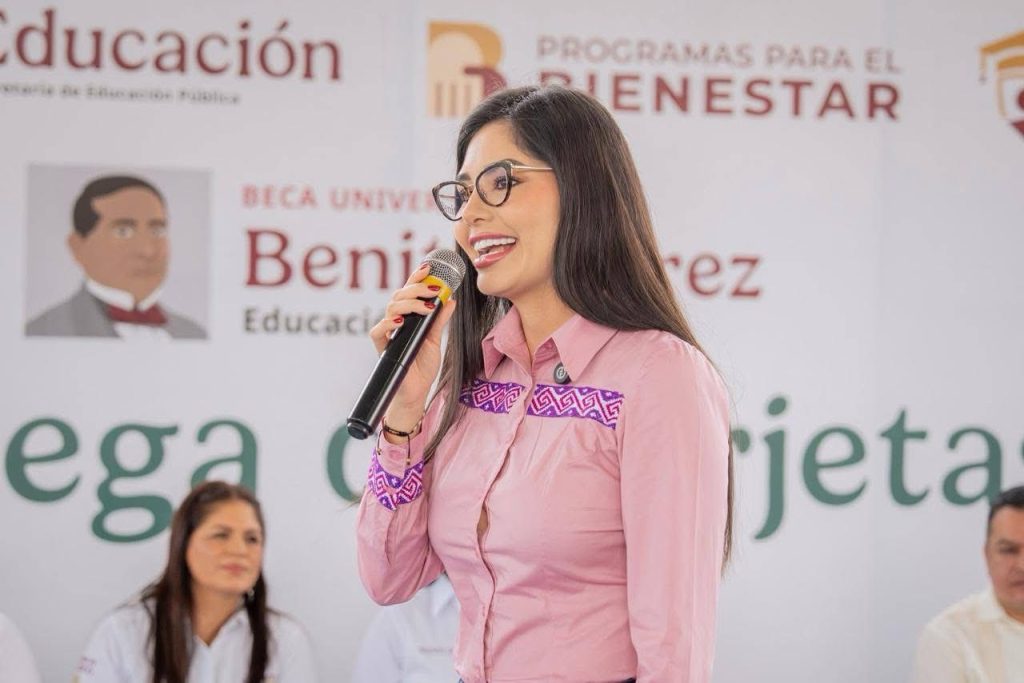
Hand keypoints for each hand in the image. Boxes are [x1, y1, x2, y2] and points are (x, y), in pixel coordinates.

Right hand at [368, 263, 457, 433]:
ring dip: (409, 303)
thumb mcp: (435, 340)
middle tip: (434, 289)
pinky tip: (401, 322)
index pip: (409, 291)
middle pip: (399, 295)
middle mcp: (396, 322)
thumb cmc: (422, 366)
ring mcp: (388, 334)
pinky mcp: (382, 349)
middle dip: (416, 288)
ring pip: (390, 308)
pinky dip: (388, 324)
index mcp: (408, 317)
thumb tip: (451, 299)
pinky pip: (378, 332)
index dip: (416, 277)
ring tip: (427, 307)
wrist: (416, 392)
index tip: (428, 266)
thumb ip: (439, 320)